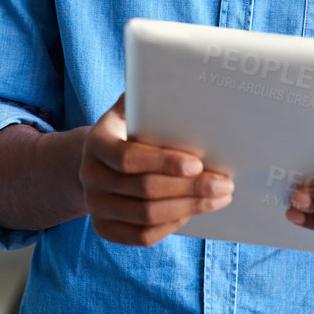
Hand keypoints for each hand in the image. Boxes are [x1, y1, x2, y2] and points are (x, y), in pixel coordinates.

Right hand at [80, 93, 231, 245]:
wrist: (97, 163)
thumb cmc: (126, 133)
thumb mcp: (129, 111)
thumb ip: (145, 97)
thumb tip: (177, 77)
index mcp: (95, 143)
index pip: (128, 158)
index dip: (164, 162)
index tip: (198, 162)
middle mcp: (89, 177)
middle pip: (144, 190)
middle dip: (190, 188)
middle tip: (224, 184)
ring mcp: (95, 206)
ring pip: (147, 215)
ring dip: (188, 207)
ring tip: (219, 197)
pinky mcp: (103, 229)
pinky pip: (142, 236)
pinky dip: (171, 225)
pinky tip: (193, 212)